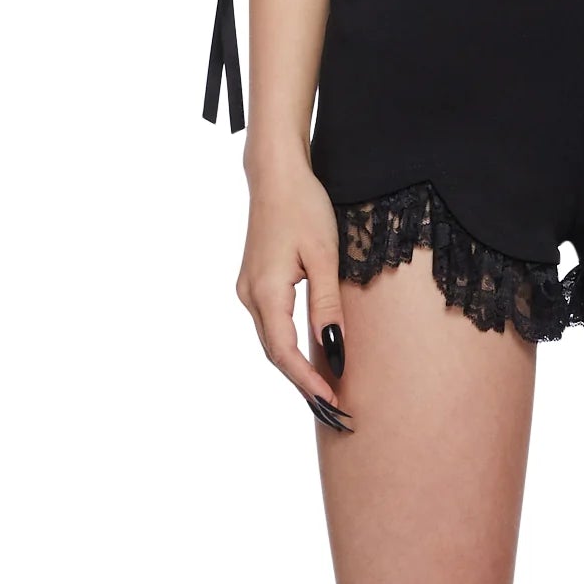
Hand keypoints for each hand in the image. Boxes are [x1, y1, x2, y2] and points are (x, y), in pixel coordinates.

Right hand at [235, 159, 352, 430]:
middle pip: (275, 353)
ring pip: (271, 340)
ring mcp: (248, 289)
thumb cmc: (303, 207)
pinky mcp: (253, 281)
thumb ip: (327, 305)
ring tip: (327, 388)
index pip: (284, 353)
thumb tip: (333, 349)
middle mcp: (249, 296)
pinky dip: (288, 344)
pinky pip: (271, 323)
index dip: (307, 382)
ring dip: (295, 366)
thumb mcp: (324, 255)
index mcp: (265, 292)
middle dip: (303, 383)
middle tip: (335, 409)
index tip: (333, 404)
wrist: (275, 174)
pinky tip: (309, 353)